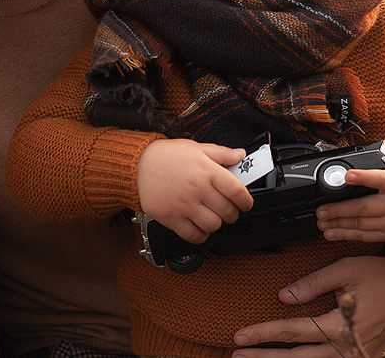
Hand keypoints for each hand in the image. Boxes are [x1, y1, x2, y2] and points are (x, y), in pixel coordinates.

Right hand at [136, 139, 252, 242]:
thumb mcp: (197, 148)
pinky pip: (193, 235)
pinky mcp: (171, 218)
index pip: (236, 190)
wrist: (137, 165)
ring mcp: (184, 205)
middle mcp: (197, 189)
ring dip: (217, 224)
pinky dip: (201, 235)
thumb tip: (241, 155)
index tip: (246, 203)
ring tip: (213, 217)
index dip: (246, 200)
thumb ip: (222, 153)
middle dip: (233, 213)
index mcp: (206, 170)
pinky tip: (200, 226)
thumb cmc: (166, 156)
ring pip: (213, 225)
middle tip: (229, 210)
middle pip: (227, 211)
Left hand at [232, 252, 384, 357]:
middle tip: (237, 355)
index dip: (263, 334)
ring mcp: (355, 356)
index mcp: (341, 326)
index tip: (241, 336)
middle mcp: (347, 348)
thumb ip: (313, 284)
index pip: (293, 332)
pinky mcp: (361, 356)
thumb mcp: (345, 270)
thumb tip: (283, 296)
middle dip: (265, 357)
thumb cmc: (383, 275)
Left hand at [316, 144, 384, 242]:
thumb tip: (378, 145)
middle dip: (340, 210)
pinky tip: (331, 233)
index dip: (364, 177)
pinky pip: (365, 236)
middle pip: (365, 208)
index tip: (348, 175)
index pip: (382, 180)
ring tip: (321, 221)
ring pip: (362, 225)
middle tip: (321, 209)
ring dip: (339, 224)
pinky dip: (346, 235)